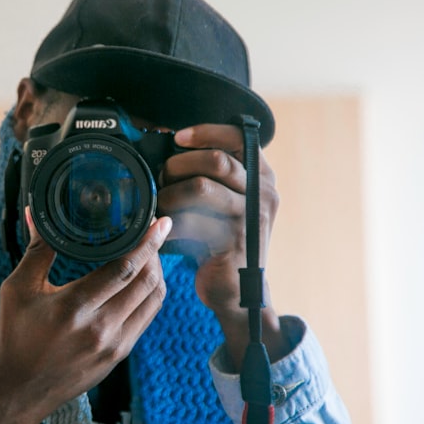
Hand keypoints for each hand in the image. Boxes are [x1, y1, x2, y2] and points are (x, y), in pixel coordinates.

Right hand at [0, 211, 171, 423]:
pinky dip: (149, 295)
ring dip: (156, 273)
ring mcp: (114, 345)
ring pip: (153, 300)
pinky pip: (146, 317)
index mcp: (75, 307)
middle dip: (155, 252)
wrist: (20, 390)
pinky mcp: (119, 356)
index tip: (160, 223)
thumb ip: (37, 250)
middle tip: (152, 232)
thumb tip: (38, 213)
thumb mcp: (18, 289)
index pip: (125, 269)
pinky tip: (140, 282)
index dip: (147, 242)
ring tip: (148, 254)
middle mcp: (101, 328)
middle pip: (147, 282)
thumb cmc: (15, 336)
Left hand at [157, 123, 287, 368]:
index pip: (238, 136)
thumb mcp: (224, 200)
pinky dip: (170, 223)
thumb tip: (168, 145)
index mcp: (262, 175)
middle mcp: (264, 192)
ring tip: (159, 205)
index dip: (205, 132)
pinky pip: (193, 221)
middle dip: (178, 165)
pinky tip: (162, 229)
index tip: (177, 137)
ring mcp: (252, 218)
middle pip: (216, 160)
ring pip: (201, 187)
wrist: (235, 291)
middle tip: (160, 179)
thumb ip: (210, 173)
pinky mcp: (236, 242)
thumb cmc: (220, 239)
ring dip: (170, 194)